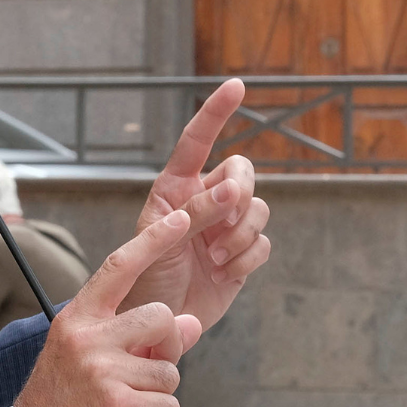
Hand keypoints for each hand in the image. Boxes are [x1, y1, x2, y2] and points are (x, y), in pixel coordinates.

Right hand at [14, 209, 203, 406]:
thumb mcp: (83, 358)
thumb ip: (132, 336)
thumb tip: (189, 322)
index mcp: (77, 319)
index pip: (120, 266)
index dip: (155, 240)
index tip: (182, 218)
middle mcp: (88, 338)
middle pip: (163, 318)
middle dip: (166, 349)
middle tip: (141, 374)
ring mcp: (102, 372)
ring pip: (170, 369)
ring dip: (157, 395)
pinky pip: (168, 406)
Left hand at [119, 80, 271, 330]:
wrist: (154, 321)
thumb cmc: (143, 275)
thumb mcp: (161, 237)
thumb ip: (197, 210)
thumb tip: (235, 190)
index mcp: (177, 186)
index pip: (198, 140)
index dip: (216, 111)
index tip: (236, 85)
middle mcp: (206, 200)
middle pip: (244, 172)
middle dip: (241, 192)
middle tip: (226, 215)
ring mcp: (226, 228)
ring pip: (258, 209)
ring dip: (241, 233)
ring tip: (214, 259)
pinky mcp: (242, 256)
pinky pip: (263, 243)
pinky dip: (247, 257)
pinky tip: (225, 272)